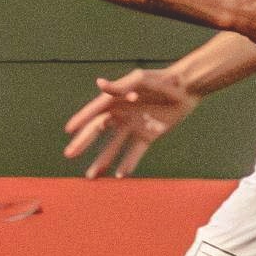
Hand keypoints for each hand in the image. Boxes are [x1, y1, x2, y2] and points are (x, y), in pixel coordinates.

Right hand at [63, 68, 196, 178]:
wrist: (187, 88)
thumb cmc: (162, 79)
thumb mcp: (141, 79)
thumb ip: (121, 86)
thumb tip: (99, 84)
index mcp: (117, 99)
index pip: (94, 112)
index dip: (80, 120)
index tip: (68, 130)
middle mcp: (122, 114)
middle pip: (98, 131)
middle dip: (83, 143)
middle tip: (68, 154)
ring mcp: (134, 126)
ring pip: (114, 147)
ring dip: (103, 160)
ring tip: (91, 176)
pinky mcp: (148, 135)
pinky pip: (135, 152)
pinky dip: (128, 163)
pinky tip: (119, 175)